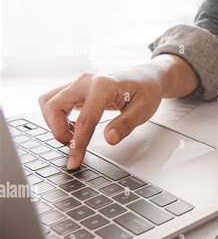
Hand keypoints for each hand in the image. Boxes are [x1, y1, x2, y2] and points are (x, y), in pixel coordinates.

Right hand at [38, 54, 197, 169]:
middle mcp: (86, 81)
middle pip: (54, 106)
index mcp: (104, 85)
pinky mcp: (76, 88)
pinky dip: (57, 116)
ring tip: (74, 135)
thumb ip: (125, 125)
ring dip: (54, 122)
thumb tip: (110, 139)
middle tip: (74, 146)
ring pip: (49, 102)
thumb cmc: (146, 91)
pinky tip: (74, 126)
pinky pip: (55, 101)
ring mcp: (79, 83)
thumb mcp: (143, 110)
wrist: (147, 77)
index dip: (78, 143)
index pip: (85, 119)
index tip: (74, 161)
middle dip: (58, 131)